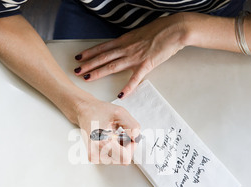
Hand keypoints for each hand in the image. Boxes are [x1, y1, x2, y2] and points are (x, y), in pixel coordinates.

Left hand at [73, 13, 187, 97]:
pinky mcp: (146, 64)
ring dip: (98, 72)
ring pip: (112, 66)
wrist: (175, 29)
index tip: (79, 57)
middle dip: (88, 64)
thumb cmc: (161, 29)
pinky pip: (135, 78)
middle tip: (76, 70)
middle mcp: (127, 48)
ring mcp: (135, 57)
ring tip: (87, 78)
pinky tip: (120, 94)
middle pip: (103, 57)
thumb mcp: (141, 33)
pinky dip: (127, 87)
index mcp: (125, 40)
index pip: (103, 48)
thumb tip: (126, 46)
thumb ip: (132, 41)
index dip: (90, 52)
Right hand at [76, 98, 140, 164]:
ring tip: (114, 135)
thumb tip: (136, 138)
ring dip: (120, 149)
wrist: (84, 112)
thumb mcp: (120, 113)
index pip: (125, 157)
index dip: (131, 147)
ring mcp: (94, 157)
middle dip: (126, 147)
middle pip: (123, 160)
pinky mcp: (94, 158)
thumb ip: (133, 126)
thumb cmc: (98, 111)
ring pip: (118, 160)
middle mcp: (96, 152)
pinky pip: (112, 159)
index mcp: (101, 142)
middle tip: (121, 133)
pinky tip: (110, 139)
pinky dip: (115, 150)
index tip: (129, 136)